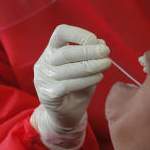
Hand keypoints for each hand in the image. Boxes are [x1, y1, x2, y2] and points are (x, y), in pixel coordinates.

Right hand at [30, 25, 110, 149]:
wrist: (66, 115)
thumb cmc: (76, 88)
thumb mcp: (86, 69)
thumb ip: (91, 56)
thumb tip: (101, 43)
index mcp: (51, 50)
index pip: (60, 33)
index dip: (77, 33)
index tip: (95, 39)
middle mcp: (44, 62)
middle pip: (65, 53)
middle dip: (88, 51)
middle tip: (106, 52)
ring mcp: (43, 79)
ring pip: (68, 70)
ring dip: (90, 66)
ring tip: (106, 64)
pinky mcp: (48, 94)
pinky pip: (68, 85)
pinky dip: (85, 80)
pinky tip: (99, 77)